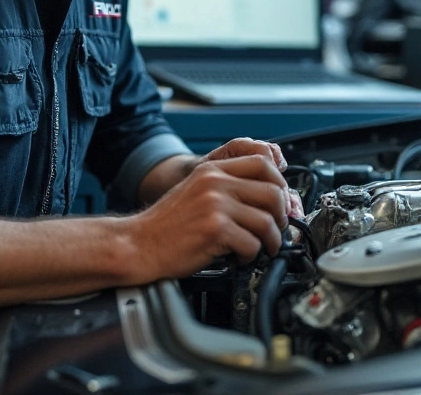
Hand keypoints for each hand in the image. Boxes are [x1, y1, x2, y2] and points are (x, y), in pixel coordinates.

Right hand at [127, 156, 289, 279]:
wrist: (139, 244)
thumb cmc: (167, 224)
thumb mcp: (196, 190)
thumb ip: (226, 186)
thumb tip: (266, 196)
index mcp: (212, 169)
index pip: (262, 162)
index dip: (279, 183)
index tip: (281, 201)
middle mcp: (215, 182)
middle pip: (272, 191)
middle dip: (281, 215)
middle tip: (277, 229)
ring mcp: (216, 205)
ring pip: (267, 220)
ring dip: (272, 239)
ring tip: (264, 248)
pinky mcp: (215, 230)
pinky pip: (252, 242)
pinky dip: (252, 254)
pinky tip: (243, 257)